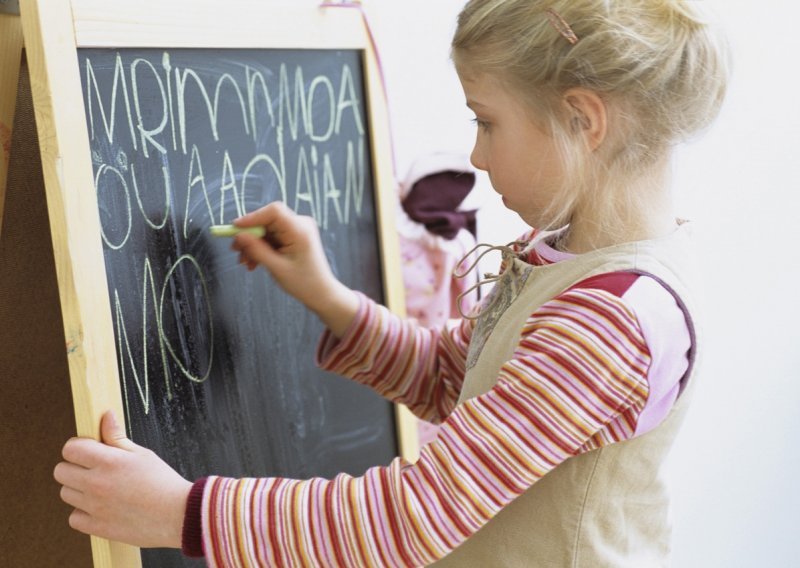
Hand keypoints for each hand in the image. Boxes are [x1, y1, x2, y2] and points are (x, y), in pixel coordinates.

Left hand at [53, 411, 191, 548]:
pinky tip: (101, 507)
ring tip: (101, 488)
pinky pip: (74, 518)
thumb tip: (106, 416)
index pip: (70, 449)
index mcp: (109, 461)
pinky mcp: (97, 527)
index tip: (88, 449)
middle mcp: (96, 483)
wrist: (177, 514)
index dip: (78, 446)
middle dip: (74, 466)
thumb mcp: (142, 454)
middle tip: (92, 468)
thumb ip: (117, 437)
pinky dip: (84, 513)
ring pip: (66, 493)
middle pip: (60, 471)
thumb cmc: (163, 482)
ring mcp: (95, 507)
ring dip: (79, 489)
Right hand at [232, 201, 358, 336]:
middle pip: (267, 221)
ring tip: (245, 262)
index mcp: (300, 230)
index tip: (235, 229)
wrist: (321, 293)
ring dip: (254, 245)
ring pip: (267, 231)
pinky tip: (253, 263)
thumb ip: (257, 250)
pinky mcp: (294, 237)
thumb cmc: (305, 283)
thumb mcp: (277, 268)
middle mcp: (300, 225)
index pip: (273, 212)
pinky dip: (261, 248)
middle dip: (250, 236)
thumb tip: (239, 236)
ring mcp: (297, 230)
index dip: (252, 217)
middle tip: (235, 250)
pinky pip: (272, 237)